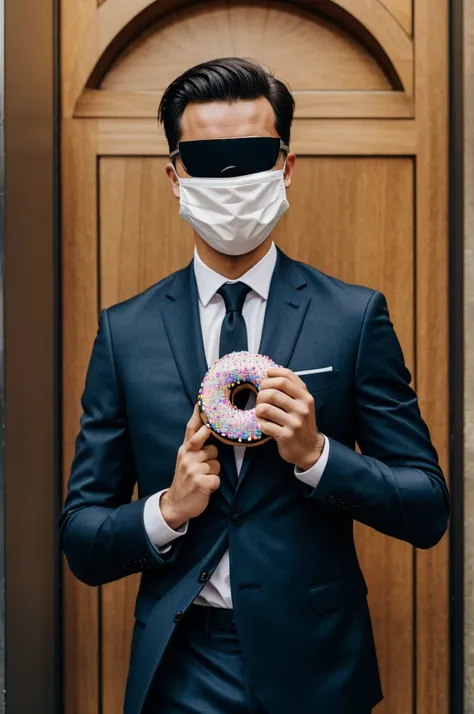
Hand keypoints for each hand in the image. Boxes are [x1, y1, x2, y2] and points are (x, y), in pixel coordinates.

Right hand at [160, 404, 220, 529]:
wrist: (175, 504)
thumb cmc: (185, 479)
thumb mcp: (185, 460)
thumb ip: (195, 444)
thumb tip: (207, 427)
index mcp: (185, 449)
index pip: (192, 429)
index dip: (198, 416)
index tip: (202, 402)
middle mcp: (187, 456)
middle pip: (213, 449)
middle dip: (212, 460)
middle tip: (201, 469)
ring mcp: (193, 469)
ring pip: (217, 464)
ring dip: (213, 473)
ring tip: (202, 479)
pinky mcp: (201, 482)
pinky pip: (217, 478)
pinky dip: (214, 485)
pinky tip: (204, 488)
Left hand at [256, 367, 324, 470]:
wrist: (309, 449)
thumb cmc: (301, 422)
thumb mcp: (303, 403)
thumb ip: (291, 388)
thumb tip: (270, 371)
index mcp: (306, 397)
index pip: (286, 378)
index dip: (271, 375)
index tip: (265, 378)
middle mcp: (302, 408)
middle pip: (273, 391)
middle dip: (261, 393)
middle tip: (260, 398)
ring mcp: (294, 422)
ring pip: (265, 408)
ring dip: (258, 409)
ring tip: (261, 413)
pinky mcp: (286, 436)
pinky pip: (264, 425)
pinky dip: (260, 423)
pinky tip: (264, 424)